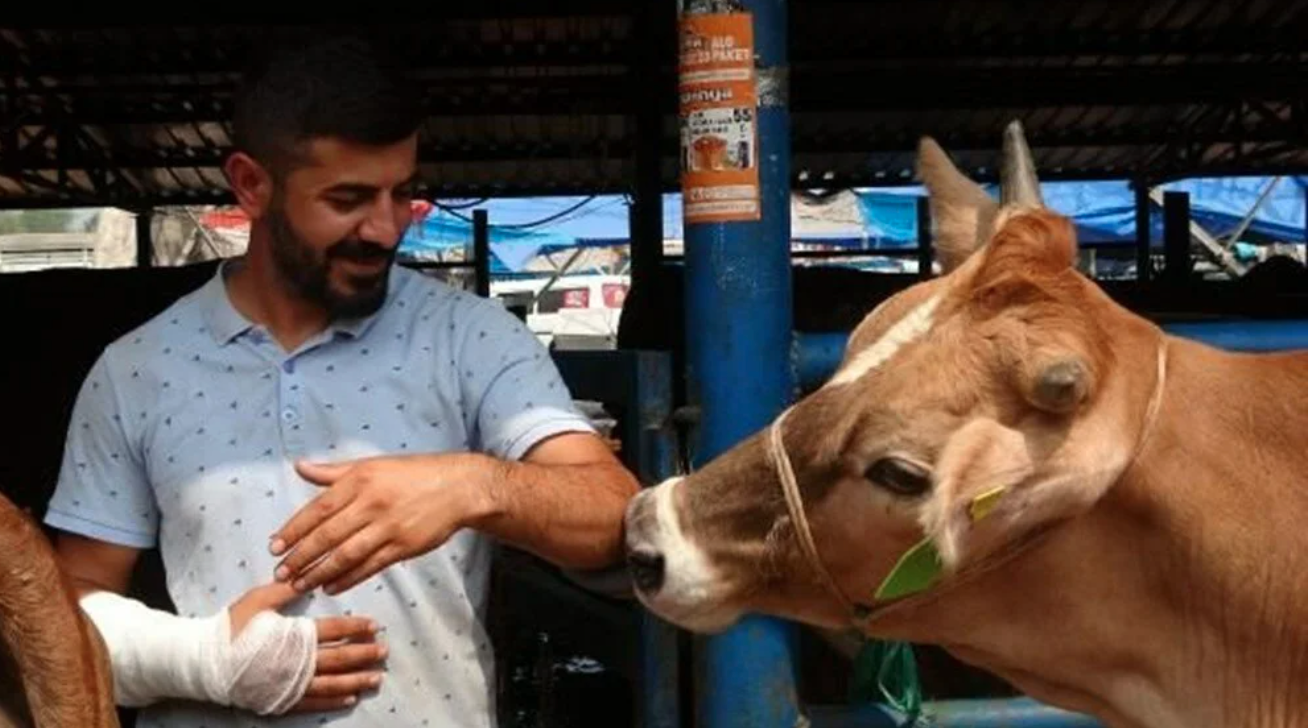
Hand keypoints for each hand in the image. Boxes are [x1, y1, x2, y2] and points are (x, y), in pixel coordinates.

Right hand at [228, 581, 386, 712]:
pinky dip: (333, 701)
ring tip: (377, 678)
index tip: (375, 626)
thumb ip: (283, 589)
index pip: (333, 631)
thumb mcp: (256, 601)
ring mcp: (289, 684)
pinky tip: (350, 698)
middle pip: (338, 659)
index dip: (356, 628)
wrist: (204, 662)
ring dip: (356, 680)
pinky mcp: (281, 700)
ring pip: (331, 684)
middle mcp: (296, 662)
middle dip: (364, 655)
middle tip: (384, 651)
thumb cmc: (231, 627)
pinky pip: (313, 703)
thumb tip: (306, 574)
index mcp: (293, 635)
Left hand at [269, 454, 497, 594]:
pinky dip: (348, 578)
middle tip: (281, 573)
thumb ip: (334, 471)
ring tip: (301, 585)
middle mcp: (372, 504)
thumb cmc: (414, 473)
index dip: (294, 529)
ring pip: (346, 555)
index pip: (318, 508)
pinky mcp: (403, 546)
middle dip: (300, 557)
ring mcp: (388, 527)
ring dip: (319, 572)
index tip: (275, 546)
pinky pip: (370, 566)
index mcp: (360, 480)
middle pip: (328, 535)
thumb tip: (299, 467)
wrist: (459, 487)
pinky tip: (331, 586)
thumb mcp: (373, 464)